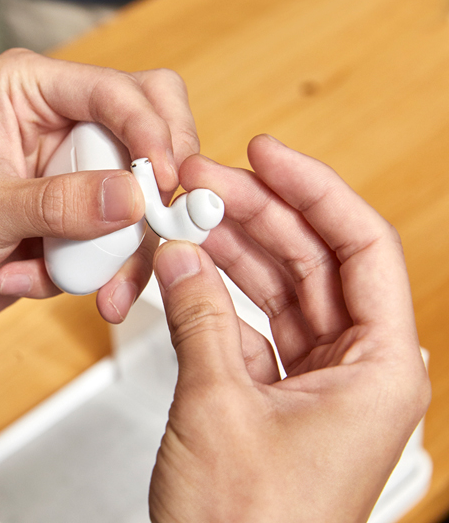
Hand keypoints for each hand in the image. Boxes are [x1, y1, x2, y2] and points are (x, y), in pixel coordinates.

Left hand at [0, 49, 198, 345]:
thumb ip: (59, 203)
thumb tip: (134, 198)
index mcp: (29, 91)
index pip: (117, 92)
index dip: (150, 132)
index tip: (162, 182)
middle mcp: (59, 127)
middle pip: (149, 137)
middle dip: (153, 190)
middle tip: (153, 227)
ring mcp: (72, 179)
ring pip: (141, 202)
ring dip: (119, 251)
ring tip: (80, 283)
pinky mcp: (76, 225)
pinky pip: (115, 246)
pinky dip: (85, 274)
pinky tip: (20, 278)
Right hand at [148, 135, 429, 521]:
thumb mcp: (218, 405)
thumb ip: (198, 318)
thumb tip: (180, 257)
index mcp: (380, 369)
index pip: (360, 247)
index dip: (313, 190)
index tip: (267, 155)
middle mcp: (357, 370)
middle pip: (314, 262)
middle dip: (259, 214)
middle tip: (205, 181)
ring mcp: (315, 382)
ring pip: (279, 290)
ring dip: (232, 251)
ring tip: (188, 215)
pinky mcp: (274, 396)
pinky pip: (249, 325)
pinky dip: (216, 296)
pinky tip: (186, 269)